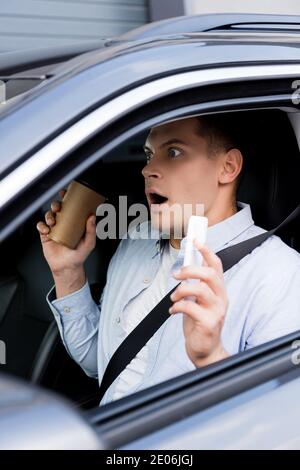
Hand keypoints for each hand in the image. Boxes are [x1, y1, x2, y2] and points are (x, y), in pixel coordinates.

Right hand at [36, 189, 96, 296]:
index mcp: (74, 222)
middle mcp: (64, 223)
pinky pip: (40, 226)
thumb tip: (92, 217)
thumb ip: (91, 230)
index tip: (66, 193)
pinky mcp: (45, 235)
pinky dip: (41, 225)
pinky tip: (46, 230)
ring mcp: (54, 229)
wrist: (67, 267)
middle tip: (58, 208)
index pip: (70, 207)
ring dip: (49, 215)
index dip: (67, 199)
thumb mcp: (89, 243)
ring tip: (52, 221)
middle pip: (57, 209)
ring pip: (48, 215)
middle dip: (56, 205)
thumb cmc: (79, 255)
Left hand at [169, 239, 228, 367]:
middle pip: (210, 274)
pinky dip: (177, 307)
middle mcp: (221, 298)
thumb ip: (196, 285)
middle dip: (191, 269)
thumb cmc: (200, 323)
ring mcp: (217, 310)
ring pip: (200, 289)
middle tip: (176, 274)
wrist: (206, 351)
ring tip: (174, 298)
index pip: (217, 265)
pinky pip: (190, 308)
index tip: (195, 240)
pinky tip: (173, 311)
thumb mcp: (199, 300)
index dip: (207, 251)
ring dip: (181, 290)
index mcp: (219, 290)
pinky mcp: (208, 323)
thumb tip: (186, 267)